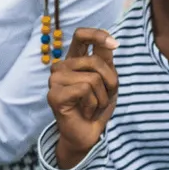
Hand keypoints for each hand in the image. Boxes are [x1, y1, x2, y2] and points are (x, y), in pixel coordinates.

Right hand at [47, 28, 118, 169]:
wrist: (87, 134)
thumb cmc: (96, 106)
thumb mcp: (107, 81)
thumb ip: (106, 60)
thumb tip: (111, 42)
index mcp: (73, 60)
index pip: (80, 36)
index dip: (97, 35)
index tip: (114, 44)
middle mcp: (61, 67)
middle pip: (95, 61)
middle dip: (109, 82)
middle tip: (101, 97)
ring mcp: (55, 80)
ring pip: (92, 78)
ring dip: (101, 97)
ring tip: (93, 106)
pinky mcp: (54, 95)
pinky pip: (85, 90)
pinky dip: (93, 104)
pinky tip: (86, 112)